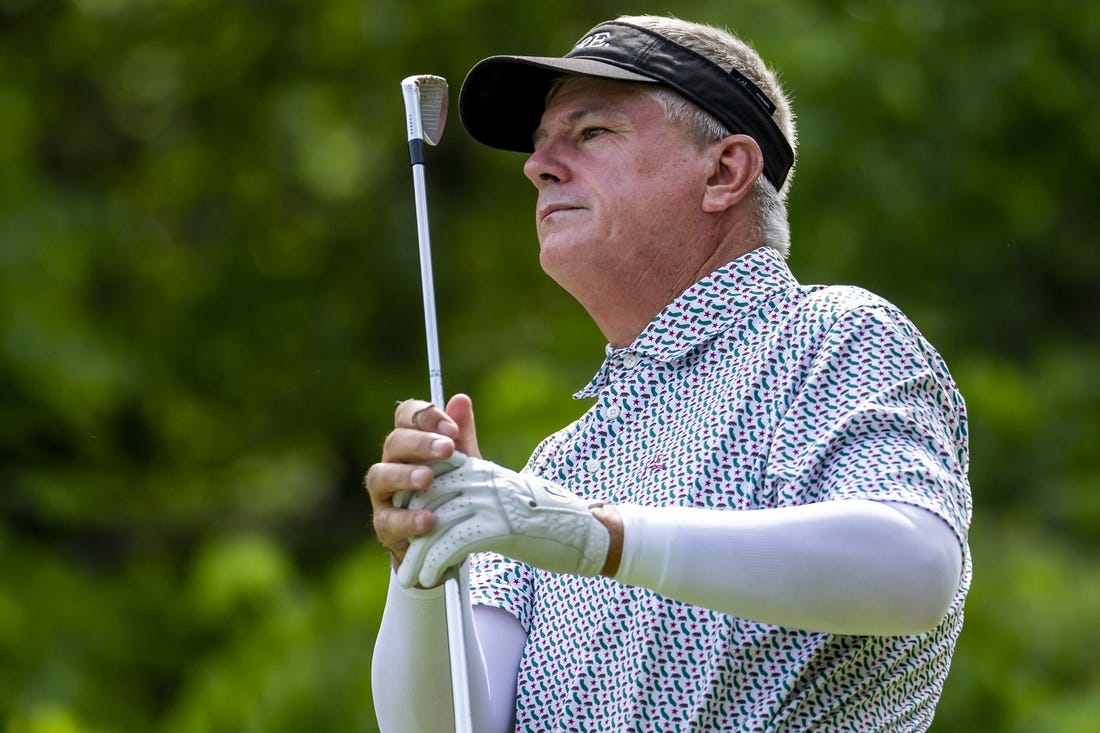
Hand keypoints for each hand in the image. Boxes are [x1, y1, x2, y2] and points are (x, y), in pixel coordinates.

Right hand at [364, 395, 480, 566]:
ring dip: (404, 475)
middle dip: (420, 442)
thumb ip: (462, 435)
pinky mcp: (384, 525)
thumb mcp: (465, 463)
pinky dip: (408, 518)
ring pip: (379, 475)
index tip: (452, 429)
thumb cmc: (453, 492)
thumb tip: (461, 399)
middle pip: (394, 441)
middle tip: (446, 449)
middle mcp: (391, 463)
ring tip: (428, 479)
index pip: (407, 416)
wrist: (450, 539)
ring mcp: (383, 495)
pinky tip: (429, 519)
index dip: (426, 416)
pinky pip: (388, 520)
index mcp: (410, 442)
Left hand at [396, 456, 610, 588]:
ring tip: (410, 577)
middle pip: (428, 500)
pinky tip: (430, 577)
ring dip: (419, 555)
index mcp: (482, 469)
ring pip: (437, 524)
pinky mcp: (499, 526)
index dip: (412, 500)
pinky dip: (437, 562)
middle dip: (409, 530)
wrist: (584, 531)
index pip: (433, 475)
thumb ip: (476, 491)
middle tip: (399, 556)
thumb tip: (446, 506)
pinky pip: (454, 543)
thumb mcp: (507, 495)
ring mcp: (491, 502)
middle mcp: (483, 480)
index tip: (401, 522)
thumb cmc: (546, 518)